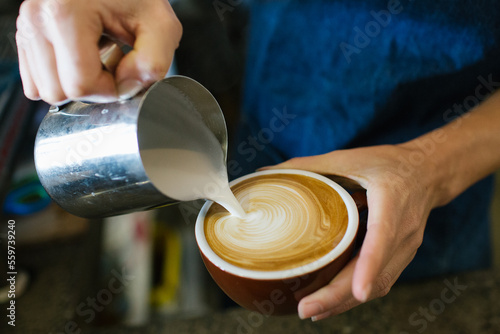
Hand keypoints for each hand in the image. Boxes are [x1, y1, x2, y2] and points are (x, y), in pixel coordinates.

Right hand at [16, 0, 181, 103]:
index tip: (124, 70)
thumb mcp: (161, 26)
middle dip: (92, 88)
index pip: (81, 85)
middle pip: (58, 92)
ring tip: (96, 55)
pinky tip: (80, 57)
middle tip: (110, 61)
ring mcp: (27, 26)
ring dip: (76, 82)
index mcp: (65, 13)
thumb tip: (125, 88)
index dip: (110, 90)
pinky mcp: (24, 35)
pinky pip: (35, 82)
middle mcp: (37, 18)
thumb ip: (153, 63)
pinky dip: (60, 78)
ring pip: (44, 90)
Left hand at [265, 144, 441, 319]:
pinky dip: (355, 296)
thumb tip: (264, 173)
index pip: (383, 237)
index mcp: (392, 201)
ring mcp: (406, 247)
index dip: (371, 265)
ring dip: (345, 302)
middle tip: (306, 309)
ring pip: (379, 284)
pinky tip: (330, 304)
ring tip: (312, 311)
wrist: (428, 172)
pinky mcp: (401, 256)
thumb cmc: (386, 163)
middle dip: (341, 296)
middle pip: (376, 272)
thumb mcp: (349, 157)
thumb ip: (308, 166)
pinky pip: (381, 281)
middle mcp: (404, 230)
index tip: (358, 292)